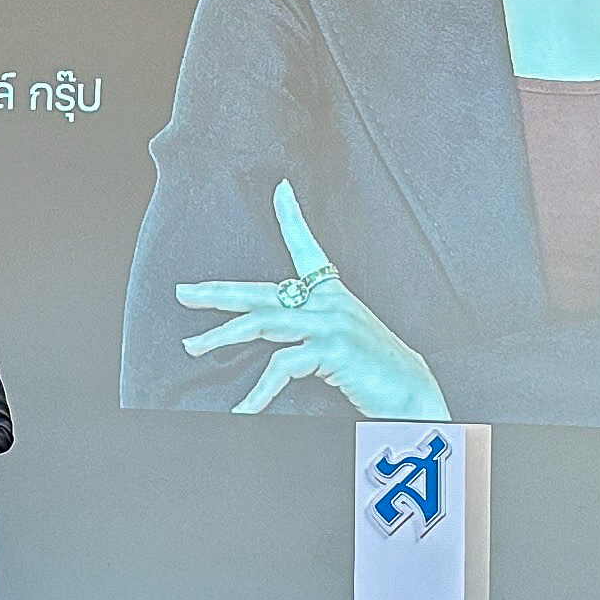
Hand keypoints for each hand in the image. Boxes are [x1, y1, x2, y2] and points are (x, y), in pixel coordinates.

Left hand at [173, 180, 446, 417]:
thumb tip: (278, 341)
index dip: (294, 218)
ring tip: (193, 347)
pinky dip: (258, 394)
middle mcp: (330, 302)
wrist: (414, 397)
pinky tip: (243, 409)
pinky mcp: (331, 348)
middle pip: (263, 291)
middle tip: (184, 293)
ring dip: (221, 336)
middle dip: (218, 292)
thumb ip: (313, 334)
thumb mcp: (344, 342)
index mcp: (334, 295)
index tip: (280, 190)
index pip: (309, 249)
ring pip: (261, 323)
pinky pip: (281, 366)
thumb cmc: (378, 374)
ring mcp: (330, 323)